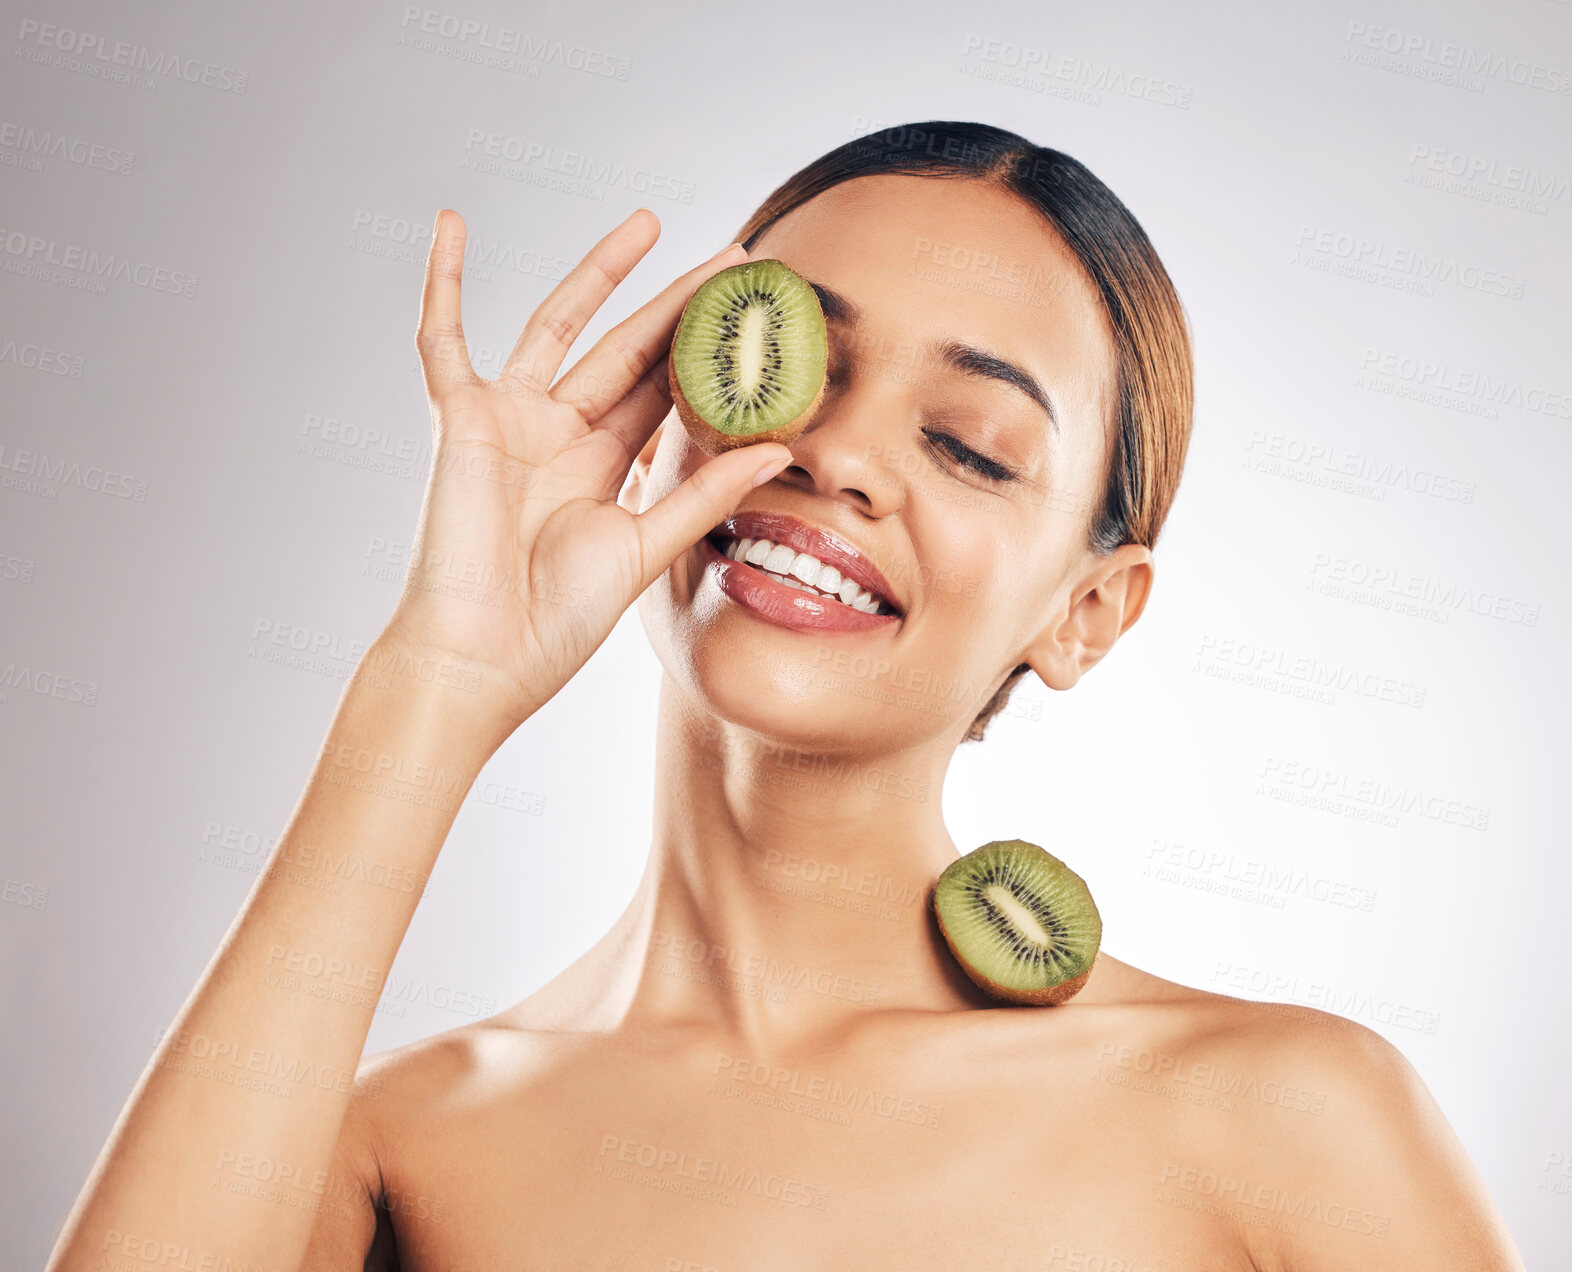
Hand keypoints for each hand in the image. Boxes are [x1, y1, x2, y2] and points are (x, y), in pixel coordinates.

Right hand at [380, 208, 790, 728]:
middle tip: (736, 255)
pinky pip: (441, 338)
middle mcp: (561, 436)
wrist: (482, 656)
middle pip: (629, 348)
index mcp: (605, 469)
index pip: (667, 392)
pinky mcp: (460, 418)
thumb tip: (778, 449)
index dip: (711, 354)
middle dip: (681, 303)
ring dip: (600, 272)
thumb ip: (703, 494)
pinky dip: (443, 282)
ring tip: (651, 221)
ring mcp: (509, 421)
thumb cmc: (556, 619)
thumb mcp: (644, 547)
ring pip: (559, 324)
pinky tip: (452, 223)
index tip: (760, 318)